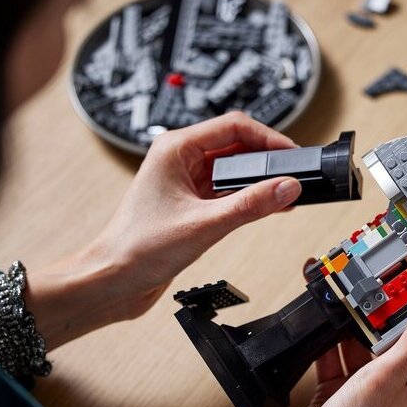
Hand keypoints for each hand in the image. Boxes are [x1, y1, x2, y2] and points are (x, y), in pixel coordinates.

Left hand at [25, 112, 301, 348]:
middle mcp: (180, 159)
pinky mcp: (191, 203)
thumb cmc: (138, 248)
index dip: (268, 137)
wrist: (113, 279)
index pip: (234, 126)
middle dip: (267, 159)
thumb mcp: (205, 224)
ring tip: (284, 193)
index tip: (292, 154)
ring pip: (233, 169)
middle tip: (293, 174)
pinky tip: (267, 207)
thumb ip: (251, 205)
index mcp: (175, 149)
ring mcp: (185, 181)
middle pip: (236, 145)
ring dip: (258, 180)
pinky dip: (248, 197)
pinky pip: (227, 191)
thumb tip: (286, 188)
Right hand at [255, 291, 406, 406]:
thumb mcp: (388, 376)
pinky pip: (340, 351)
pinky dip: (333, 336)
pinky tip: (326, 318)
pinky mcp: (342, 384)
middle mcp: (400, 380)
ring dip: (363, 319)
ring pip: (372, 339)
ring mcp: (370, 382)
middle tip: (393, 278)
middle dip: (400, 306)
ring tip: (355, 292)